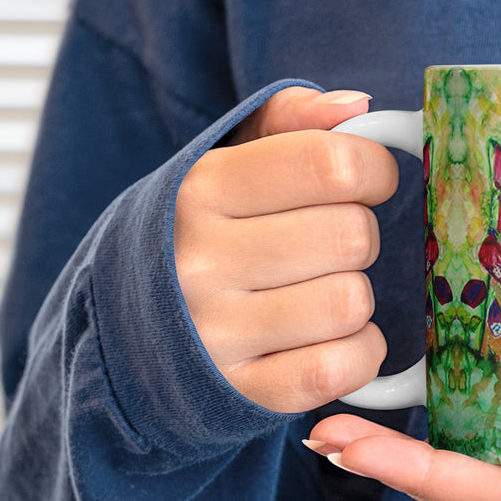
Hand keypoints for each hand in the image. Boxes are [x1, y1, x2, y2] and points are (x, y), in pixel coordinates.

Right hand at [174, 87, 399, 411]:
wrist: (127, 335)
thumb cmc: (198, 235)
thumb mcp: (223, 164)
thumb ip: (289, 120)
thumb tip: (357, 107)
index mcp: (199, 190)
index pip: (330, 164)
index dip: (373, 169)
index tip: (365, 181)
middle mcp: (198, 262)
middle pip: (351, 236)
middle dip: (359, 236)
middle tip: (331, 245)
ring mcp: (215, 335)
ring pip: (351, 303)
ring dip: (356, 299)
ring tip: (320, 293)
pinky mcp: (239, 393)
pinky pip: (339, 368)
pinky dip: (358, 353)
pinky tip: (332, 340)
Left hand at [305, 414, 500, 500]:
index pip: (486, 495)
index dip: (413, 474)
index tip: (347, 448)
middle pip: (466, 493)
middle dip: (394, 467)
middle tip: (325, 433)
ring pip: (483, 484)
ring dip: (420, 458)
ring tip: (361, 426)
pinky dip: (466, 446)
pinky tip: (445, 414)